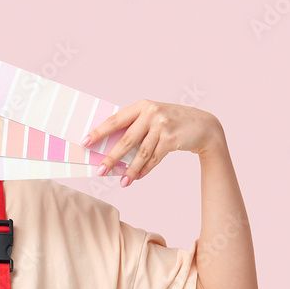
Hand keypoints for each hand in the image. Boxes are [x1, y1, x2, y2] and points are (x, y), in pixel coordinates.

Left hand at [81, 100, 224, 186]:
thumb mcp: (153, 117)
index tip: (85, 142)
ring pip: (141, 153)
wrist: (204, 125)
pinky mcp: (172, 139)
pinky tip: (136, 178)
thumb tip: (110, 149)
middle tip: (99, 171)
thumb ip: (135, 127)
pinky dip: (145, 170)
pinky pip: (154, 158)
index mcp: (141, 106)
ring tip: (121, 182)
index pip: (115, 120)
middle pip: (126, 139)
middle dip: (111, 157)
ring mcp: (162, 126)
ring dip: (130, 170)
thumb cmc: (172, 122)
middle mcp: (150, 113)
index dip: (99, 132)